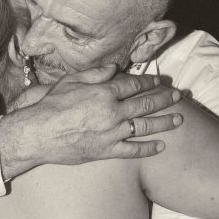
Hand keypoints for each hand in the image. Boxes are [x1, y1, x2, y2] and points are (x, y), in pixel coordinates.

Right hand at [0, 65, 181, 177]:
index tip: (160, 80)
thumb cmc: (51, 106)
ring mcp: (111, 133)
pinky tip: (161, 146)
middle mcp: (112, 112)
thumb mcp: (71, 82)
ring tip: (179, 119)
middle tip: (179, 96)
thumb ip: (95, 74)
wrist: (38, 134)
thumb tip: (114, 68)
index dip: (149, 81)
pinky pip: (133, 150)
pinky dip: (148, 148)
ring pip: (145, 126)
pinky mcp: (107, 150)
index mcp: (104, 92)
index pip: (134, 84)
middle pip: (145, 103)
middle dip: (164, 98)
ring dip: (164, 122)